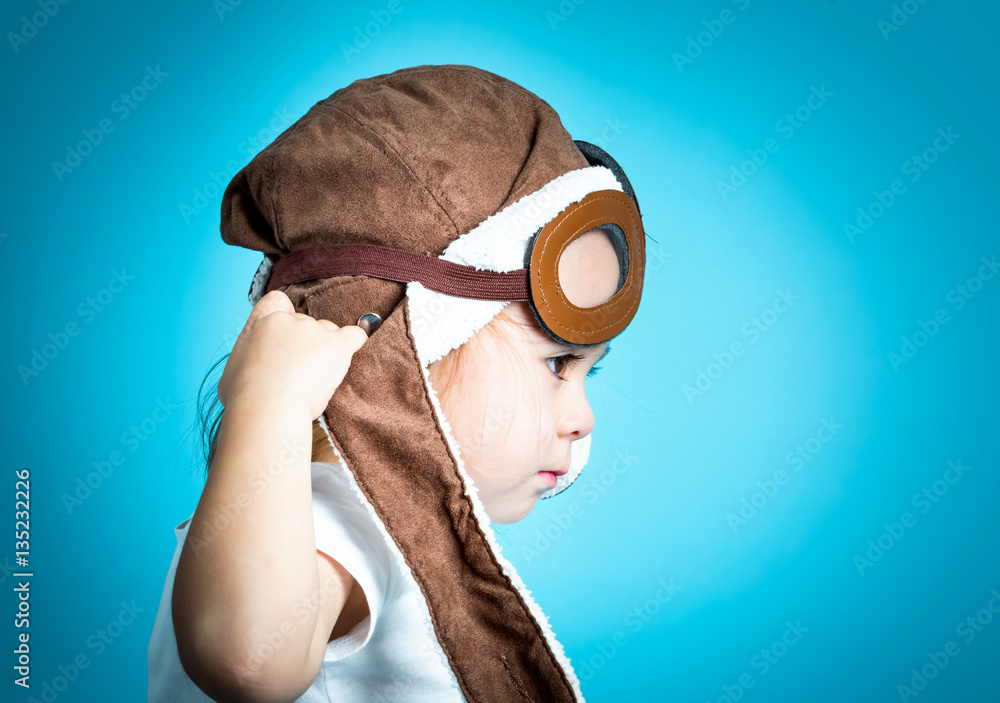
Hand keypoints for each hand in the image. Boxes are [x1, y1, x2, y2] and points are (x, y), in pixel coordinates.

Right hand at [218, 290, 368, 420]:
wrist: (266, 408)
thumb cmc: (245, 397)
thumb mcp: (234, 369)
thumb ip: (250, 355)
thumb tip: (256, 361)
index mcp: (263, 322)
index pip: (277, 301)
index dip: (284, 315)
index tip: (285, 337)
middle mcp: (290, 320)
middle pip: (306, 322)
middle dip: (306, 343)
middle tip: (298, 372)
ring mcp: (314, 330)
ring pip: (328, 332)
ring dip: (326, 349)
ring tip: (315, 378)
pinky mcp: (336, 345)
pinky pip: (355, 335)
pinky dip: (355, 342)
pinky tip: (352, 349)